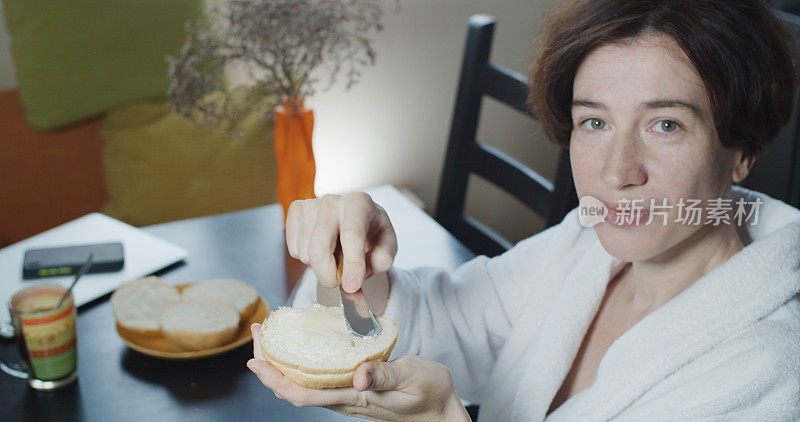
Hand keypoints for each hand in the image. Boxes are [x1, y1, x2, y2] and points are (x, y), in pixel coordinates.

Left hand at [247, 324, 469, 421]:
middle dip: (270, 364)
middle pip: (294, 388)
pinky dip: (302, 360)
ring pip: (303, 382)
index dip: (275, 379)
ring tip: (271, 336)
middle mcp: (345, 398)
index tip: (256, 359)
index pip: (302, 394)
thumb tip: (359, 375)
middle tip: (258, 333)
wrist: (442, 411)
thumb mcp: (411, 378)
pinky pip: (319, 377)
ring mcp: (348, 394)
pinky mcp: (356, 387)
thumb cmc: (430, 395)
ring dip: (282, 361)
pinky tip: (302, 344)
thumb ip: (385, 376)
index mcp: (353, 398)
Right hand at [286, 193, 397, 292]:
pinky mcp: (296, 211)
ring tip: (334, 257)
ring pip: (305, 253)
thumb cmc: (372, 232)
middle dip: (327, 274)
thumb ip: (380, 261)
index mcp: (360, 203)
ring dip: (320, 266)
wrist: (356, 217)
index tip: (351, 286)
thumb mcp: (387, 246)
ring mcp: (311, 204)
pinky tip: (321, 248)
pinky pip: (294, 249)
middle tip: (338, 283)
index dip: (352, 264)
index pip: (352, 236)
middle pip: (319, 248)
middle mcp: (333, 200)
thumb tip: (356, 279)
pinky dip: (307, 259)